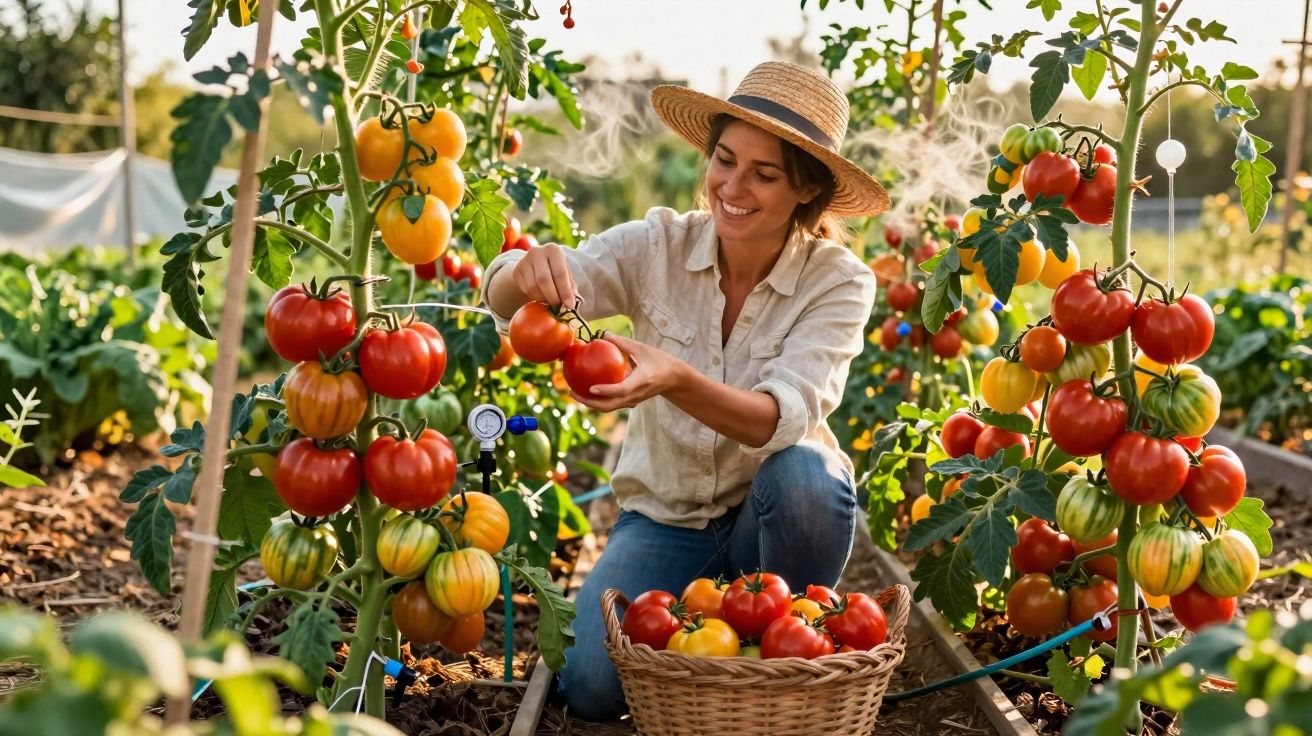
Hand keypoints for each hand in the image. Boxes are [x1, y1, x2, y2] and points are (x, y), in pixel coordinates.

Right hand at [511, 243, 578, 309]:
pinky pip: (525, 289)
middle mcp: (537, 252)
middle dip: (552, 297)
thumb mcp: (566, 273)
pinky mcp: (516, 270)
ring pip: (533, 286)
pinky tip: (541, 295)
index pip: (560, 273)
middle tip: (558, 306)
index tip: (569, 305)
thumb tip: (571, 302)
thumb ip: (570, 286)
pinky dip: (534, 297)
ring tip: (550, 300)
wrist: (535, 264)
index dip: (565, 291)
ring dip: (543, 298)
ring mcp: (524, 261)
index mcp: (553, 250)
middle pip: (543, 280)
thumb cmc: (555, 268)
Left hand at [571, 334, 685, 411]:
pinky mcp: (631, 402)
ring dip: (591, 404)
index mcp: (641, 381)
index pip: (621, 390)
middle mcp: (636, 394)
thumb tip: (603, 334)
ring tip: (575, 393)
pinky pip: (612, 404)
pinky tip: (587, 392)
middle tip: (572, 392)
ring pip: (610, 408)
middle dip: (589, 402)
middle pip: (610, 405)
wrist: (674, 379)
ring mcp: (633, 400)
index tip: (591, 388)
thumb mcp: (642, 348)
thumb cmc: (659, 360)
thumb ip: (623, 342)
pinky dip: (599, 401)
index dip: (606, 391)